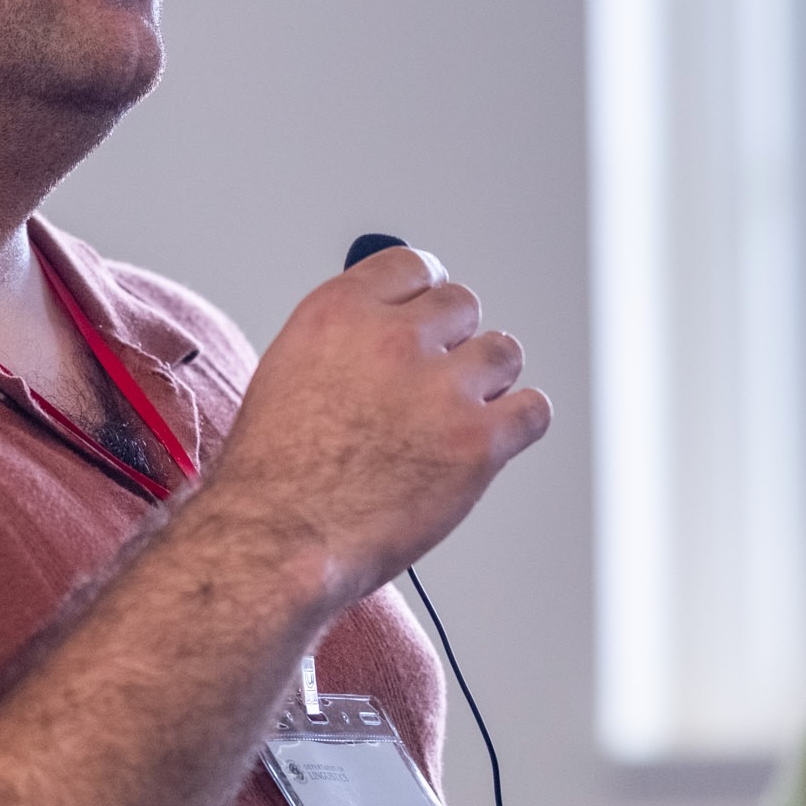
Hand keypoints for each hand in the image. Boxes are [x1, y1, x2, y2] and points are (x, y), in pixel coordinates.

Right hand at [193, 246, 549, 602]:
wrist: (277, 538)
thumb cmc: (273, 473)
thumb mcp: (288, 372)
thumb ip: (345, 340)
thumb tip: (384, 331)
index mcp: (341, 313)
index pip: (413, 266)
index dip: (425, 295)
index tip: (431, 312)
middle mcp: (393, 339)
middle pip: (463, 305)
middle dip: (453, 342)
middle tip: (437, 380)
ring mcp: (440, 389)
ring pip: (502, 354)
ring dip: (486, 383)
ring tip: (455, 418)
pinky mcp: (478, 442)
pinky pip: (532, 411)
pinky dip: (517, 425)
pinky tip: (490, 440)